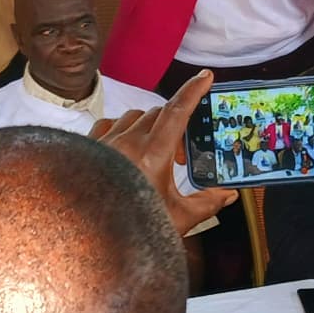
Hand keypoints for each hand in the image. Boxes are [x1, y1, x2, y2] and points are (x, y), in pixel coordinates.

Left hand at [91, 68, 233, 238]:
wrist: (86, 236)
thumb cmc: (129, 227)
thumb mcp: (176, 219)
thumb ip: (206, 204)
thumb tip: (228, 195)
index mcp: (153, 155)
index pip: (178, 111)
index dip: (194, 90)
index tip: (206, 77)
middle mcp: (128, 142)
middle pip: (159, 114)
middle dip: (176, 125)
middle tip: (180, 156)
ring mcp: (107, 142)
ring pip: (135, 116)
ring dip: (150, 126)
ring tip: (155, 154)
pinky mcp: (90, 147)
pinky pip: (110, 123)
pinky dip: (124, 128)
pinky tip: (127, 145)